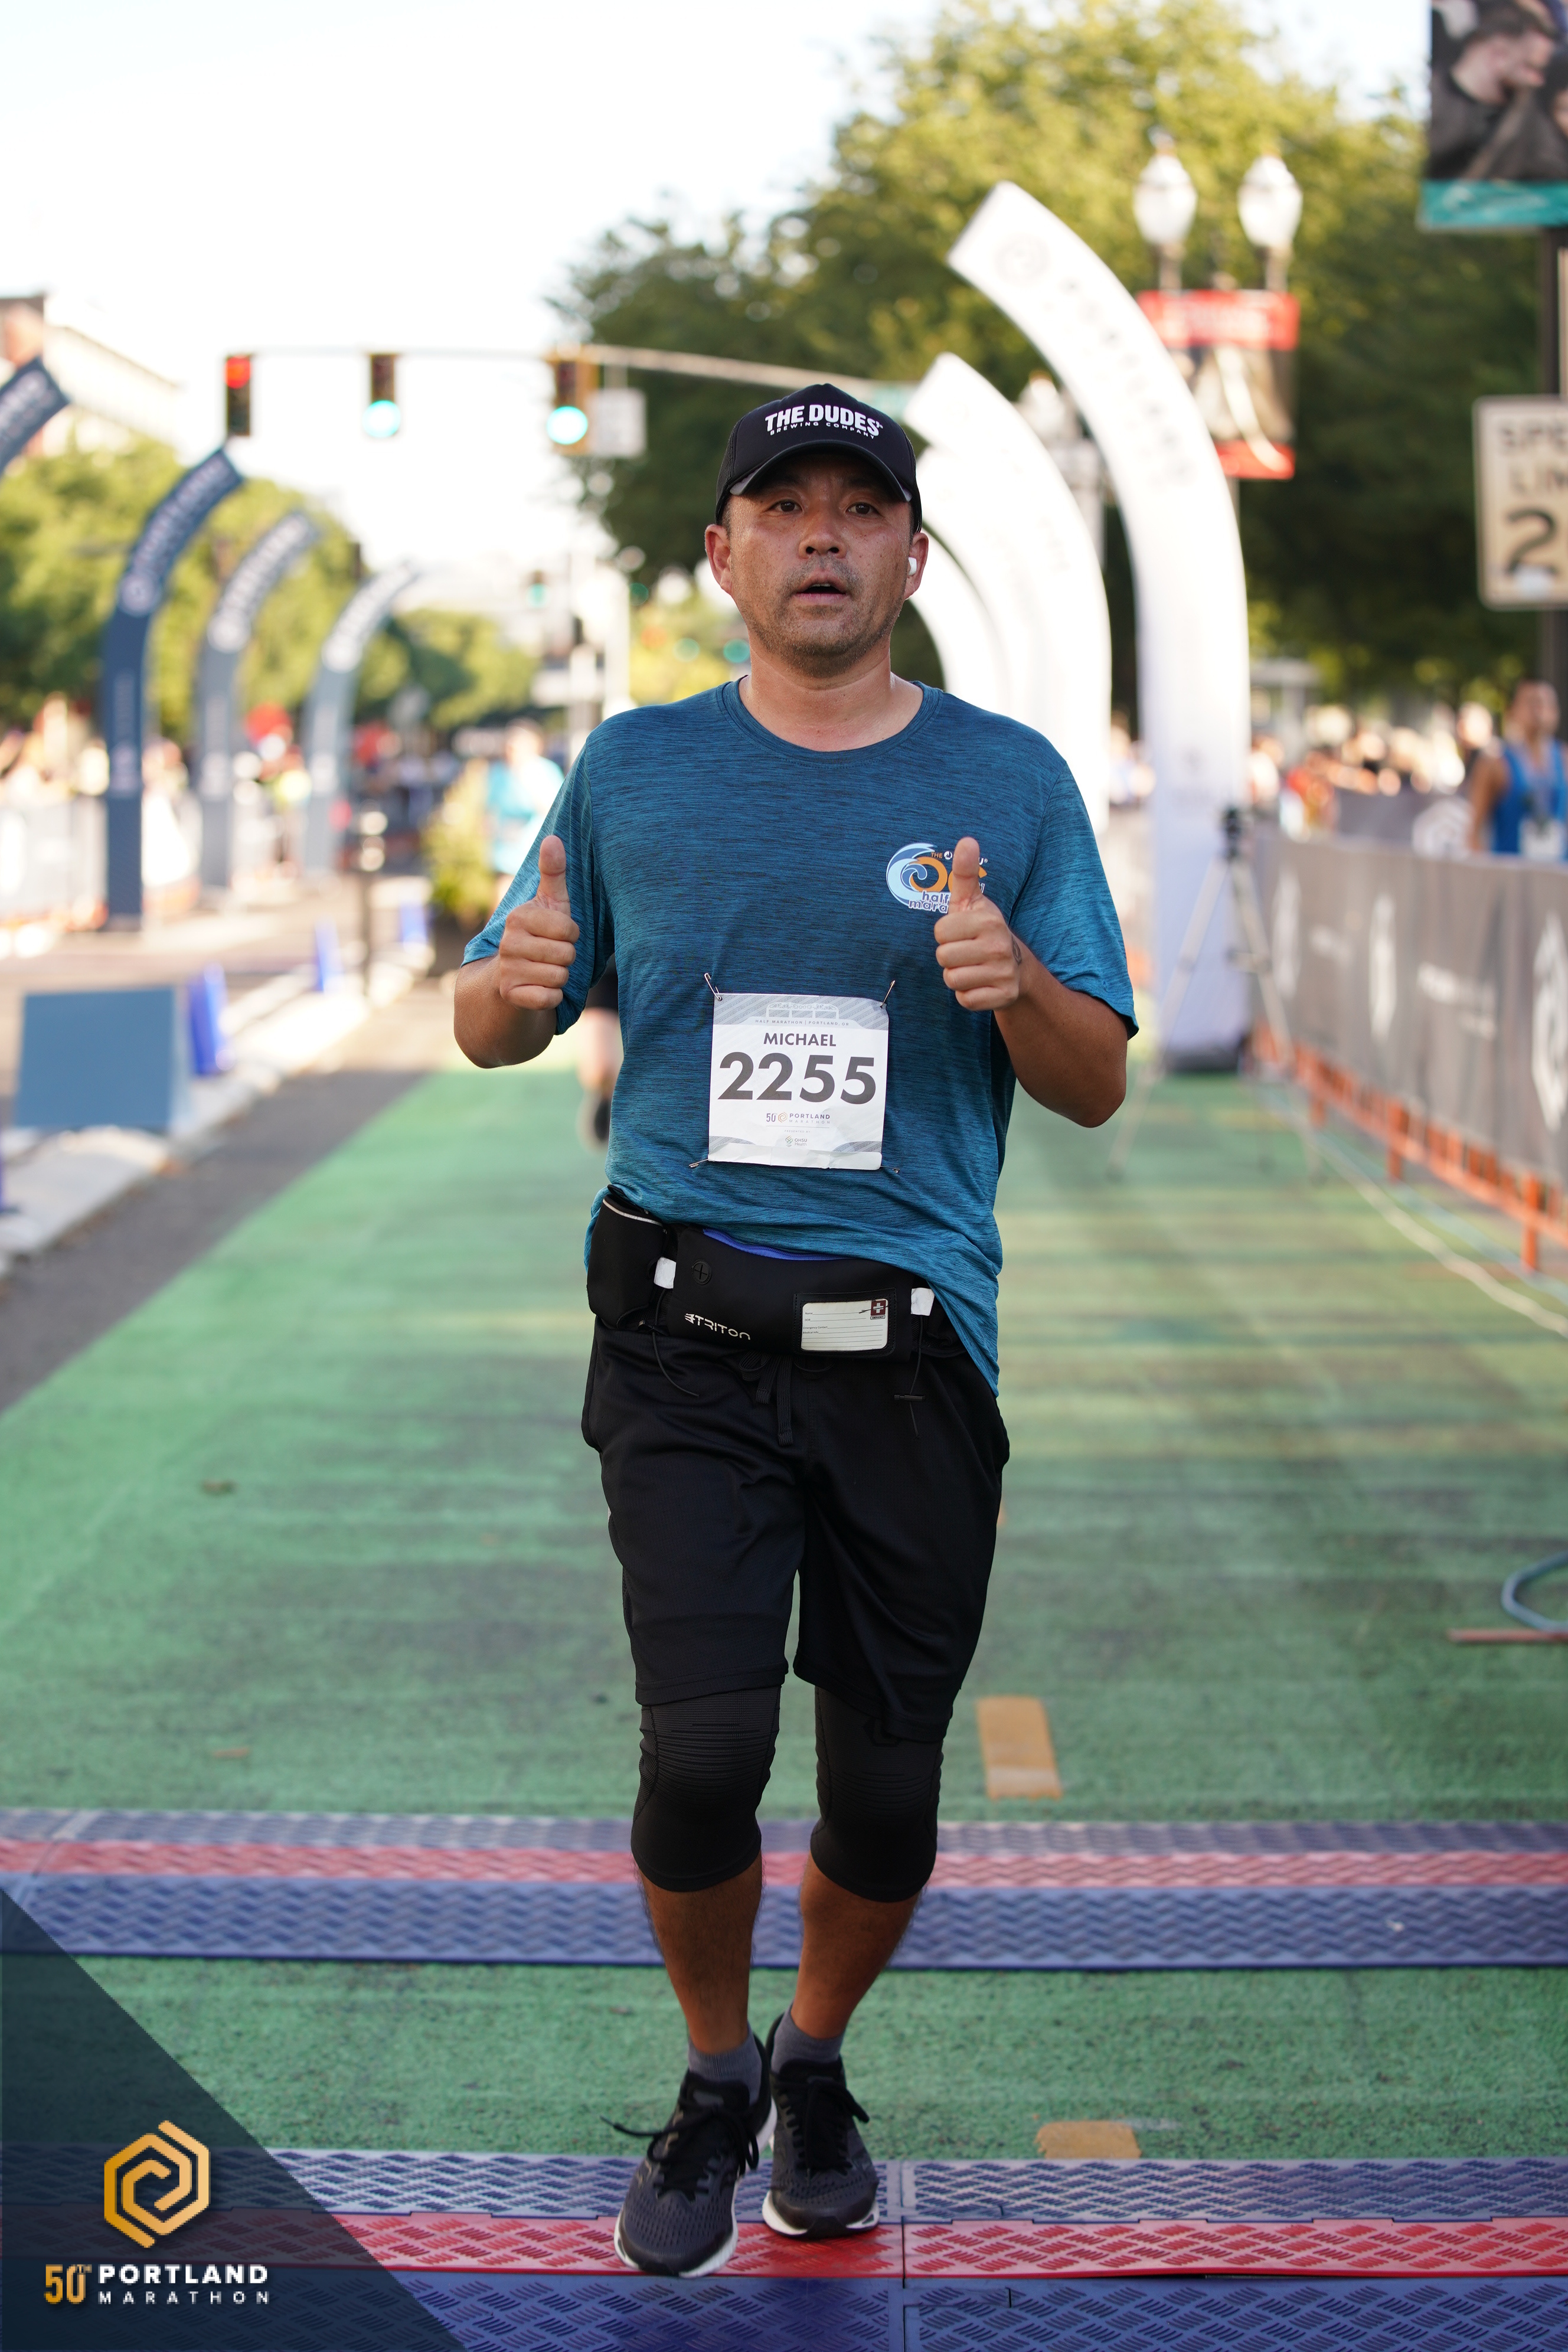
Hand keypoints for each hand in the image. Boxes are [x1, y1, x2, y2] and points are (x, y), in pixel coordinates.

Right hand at [495, 834, 577, 1009]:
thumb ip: (554, 873)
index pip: (568, 929)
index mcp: (519, 917)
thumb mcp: (549, 904)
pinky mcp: (509, 994)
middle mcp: (508, 942)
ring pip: (559, 977)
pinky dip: (552, 997)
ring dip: (560, 978)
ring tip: (545, 970)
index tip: (558, 935)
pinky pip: (550, 998)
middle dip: (567, 958)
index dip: (571, 935)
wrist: (510, 979)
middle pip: (566, 954)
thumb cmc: (540, 936)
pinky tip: (540, 989)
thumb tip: (553, 837)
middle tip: (551, 955)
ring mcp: (506, 969)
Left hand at [933, 836, 1022, 1009]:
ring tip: (974, 966)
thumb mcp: (972, 901)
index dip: (946, 934)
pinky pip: (965, 999)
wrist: (1016, 965)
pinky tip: (981, 983)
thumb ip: (965, 873)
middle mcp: (998, 945)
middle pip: (943, 958)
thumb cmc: (983, 929)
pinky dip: (968, 994)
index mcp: (988, 919)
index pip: (940, 932)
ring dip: (958, 976)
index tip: (962, 932)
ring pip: (952, 979)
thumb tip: (967, 840)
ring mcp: (1003, 972)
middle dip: (950, 956)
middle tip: (968, 951)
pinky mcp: (1003, 996)